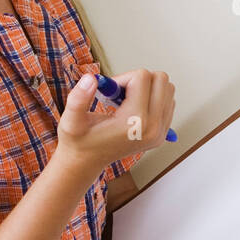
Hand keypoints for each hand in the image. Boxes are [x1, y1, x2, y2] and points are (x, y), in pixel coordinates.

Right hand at [55, 68, 174, 172]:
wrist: (86, 162)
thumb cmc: (78, 141)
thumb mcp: (71, 120)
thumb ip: (78, 98)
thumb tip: (91, 78)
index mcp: (134, 122)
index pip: (142, 77)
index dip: (123, 77)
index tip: (110, 91)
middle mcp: (153, 128)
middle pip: (161, 80)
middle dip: (139, 79)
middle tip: (121, 93)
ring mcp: (160, 132)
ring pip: (168, 89)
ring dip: (148, 87)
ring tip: (127, 101)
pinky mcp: (162, 134)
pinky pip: (168, 101)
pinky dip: (153, 98)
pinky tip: (134, 108)